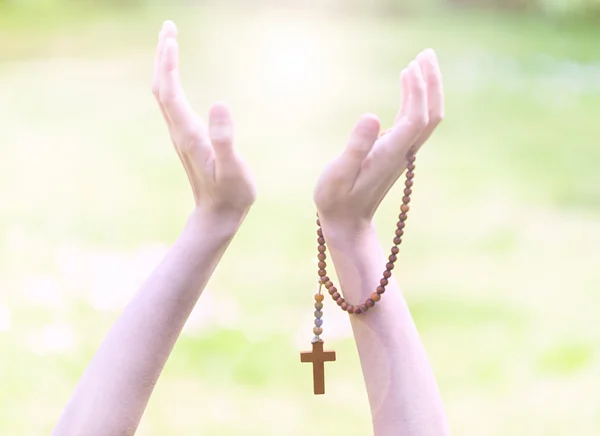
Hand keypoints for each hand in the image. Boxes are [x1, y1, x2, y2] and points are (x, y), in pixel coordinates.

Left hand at [152, 21, 255, 226]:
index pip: (169, 92)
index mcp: (188, 134)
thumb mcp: (232, 169)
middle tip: (168, 28)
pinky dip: (171, 82)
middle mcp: (179, 132)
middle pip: (161, 87)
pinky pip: (173, 103)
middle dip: (162, 56)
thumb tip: (220, 103)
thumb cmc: (231, 194)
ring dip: (164, 67)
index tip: (170, 37)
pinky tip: (177, 77)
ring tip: (170, 43)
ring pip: (164, 94)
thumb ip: (225, 139)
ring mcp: (182, 135)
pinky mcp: (188, 139)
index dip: (168, 63)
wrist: (218, 216)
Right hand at [314, 49, 443, 238]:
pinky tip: (408, 87)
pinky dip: (416, 100)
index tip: (409, 68)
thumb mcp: (338, 174)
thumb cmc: (336, 199)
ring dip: (428, 89)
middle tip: (426, 54)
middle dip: (432, 84)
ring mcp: (402, 153)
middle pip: (431, 115)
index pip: (415, 119)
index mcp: (390, 155)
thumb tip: (372, 115)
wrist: (348, 222)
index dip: (416, 93)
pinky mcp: (396, 153)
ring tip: (420, 61)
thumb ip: (355, 147)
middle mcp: (402, 152)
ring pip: (426, 118)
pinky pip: (415, 122)